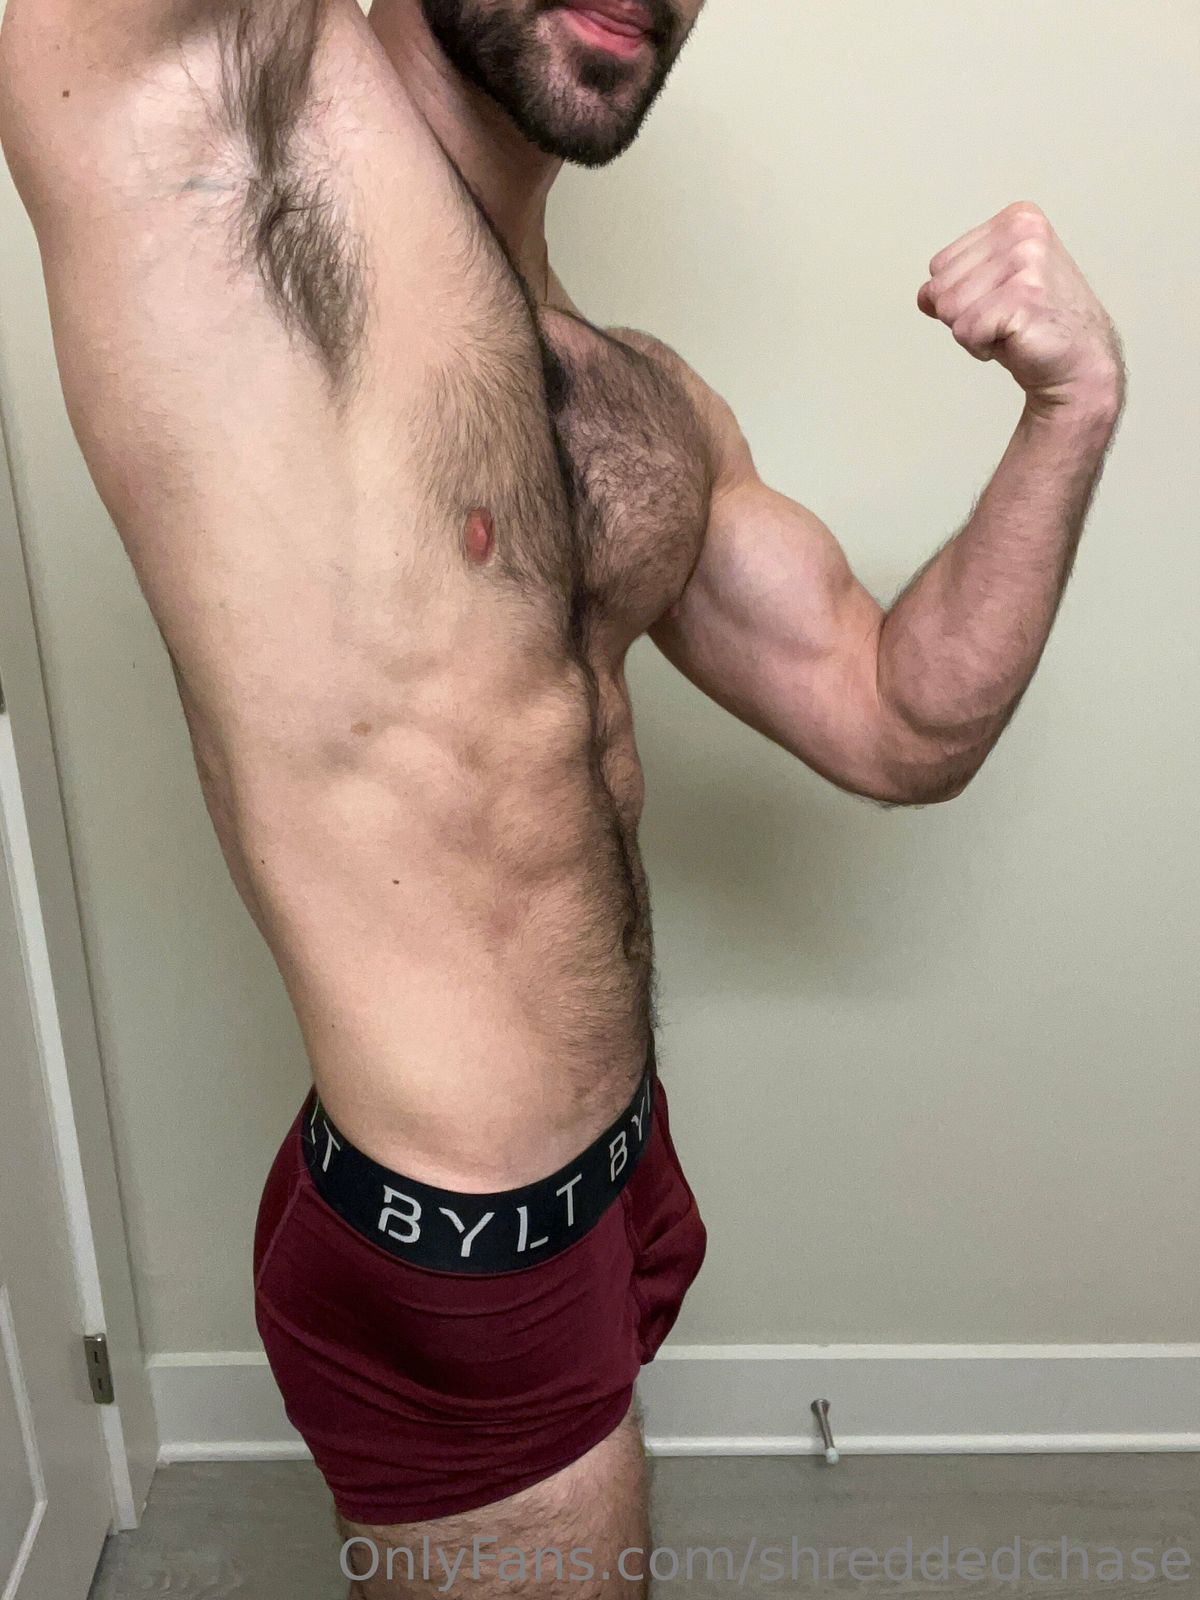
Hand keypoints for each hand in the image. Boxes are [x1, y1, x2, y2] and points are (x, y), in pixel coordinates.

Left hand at [917, 202, 1124, 417]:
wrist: (1081, 362)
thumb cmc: (1037, 325)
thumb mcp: (993, 290)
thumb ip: (956, 283)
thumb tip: (925, 295)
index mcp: (1016, 219)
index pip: (940, 264)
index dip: (963, 296)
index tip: (1001, 302)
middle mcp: (1023, 232)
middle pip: (940, 287)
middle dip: (965, 314)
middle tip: (1006, 319)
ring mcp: (1026, 262)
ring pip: (949, 309)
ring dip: (973, 333)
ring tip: (1011, 329)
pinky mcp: (1024, 297)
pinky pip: (965, 331)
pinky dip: (981, 348)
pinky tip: (1015, 342)